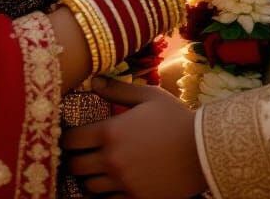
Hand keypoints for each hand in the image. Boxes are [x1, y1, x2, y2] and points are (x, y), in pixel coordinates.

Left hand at [63, 77, 205, 198]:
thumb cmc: (175, 118)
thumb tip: (94, 82)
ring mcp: (122, 182)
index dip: (67, 138)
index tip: (71, 137)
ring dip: (89, 177)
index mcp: (111, 132)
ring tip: (96, 169)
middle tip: (81, 154)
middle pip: (75, 166)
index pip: (72, 140)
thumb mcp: (148, 96)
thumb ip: (118, 89)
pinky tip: (111, 184)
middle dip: (74, 158)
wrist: (202, 149)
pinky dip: (104, 194)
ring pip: (89, 186)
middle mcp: (111, 160)